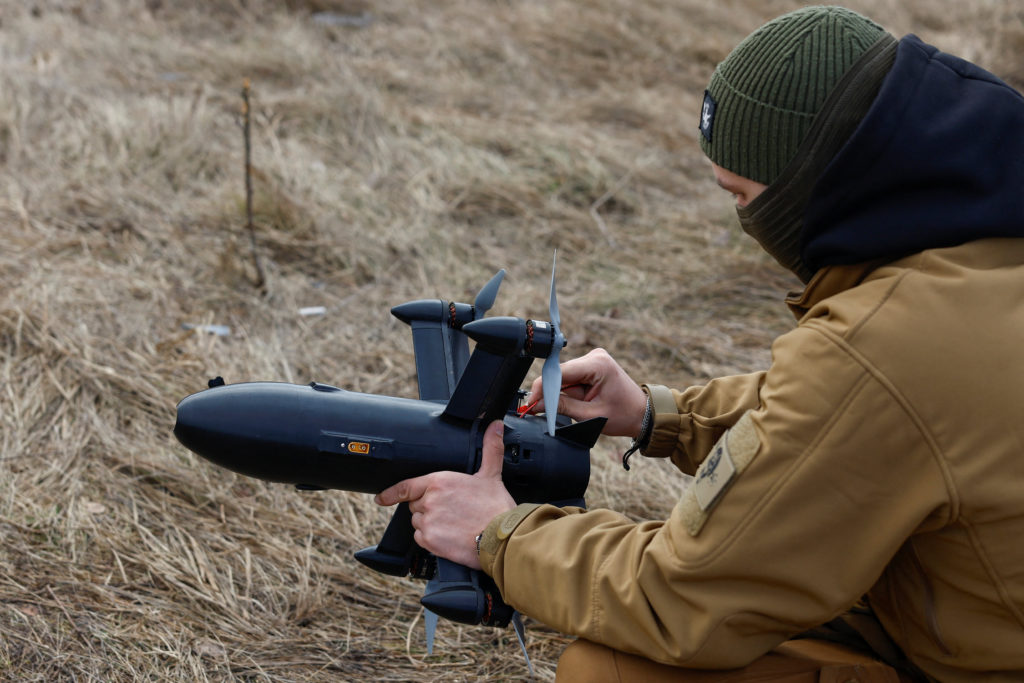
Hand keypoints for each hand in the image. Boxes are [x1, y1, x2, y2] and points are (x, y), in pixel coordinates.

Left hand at [374, 420, 515, 569]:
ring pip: (418, 523)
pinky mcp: (429, 540)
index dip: (391, 493)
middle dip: (429, 508)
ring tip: (452, 524)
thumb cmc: (495, 507)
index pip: (406, 486)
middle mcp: (429, 500)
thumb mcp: (492, 474)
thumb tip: (495, 426)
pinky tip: (449, 536)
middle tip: (451, 511)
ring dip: (430, 524)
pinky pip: (421, 539)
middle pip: (416, 505)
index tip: (381, 498)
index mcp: (439, 481)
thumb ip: (491, 449)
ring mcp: (427, 521)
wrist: (500, 538)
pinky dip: (432, 540)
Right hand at [525, 348, 646, 437]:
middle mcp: (595, 356)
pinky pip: (572, 378)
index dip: (543, 387)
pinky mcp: (592, 366)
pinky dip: (571, 391)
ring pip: (565, 377)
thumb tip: (537, 404)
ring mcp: (593, 360)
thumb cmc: (623, 414)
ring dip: (565, 393)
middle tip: (544, 410)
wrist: (641, 414)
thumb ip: (562, 407)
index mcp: (598, 365)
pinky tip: (580, 401)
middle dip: (553, 392)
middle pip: (561, 374)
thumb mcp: (590, 415)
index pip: (561, 372)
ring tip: (579, 407)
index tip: (531, 402)